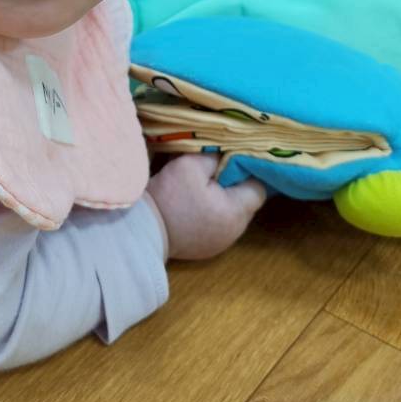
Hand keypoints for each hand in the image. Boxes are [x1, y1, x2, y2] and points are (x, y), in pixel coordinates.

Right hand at [146, 153, 265, 260]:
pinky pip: (216, 226)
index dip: (248, 171)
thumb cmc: (170, 197)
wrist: (142, 231)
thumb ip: (214, 156)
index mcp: (236, 212)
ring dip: (221, 200)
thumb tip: (226, 152)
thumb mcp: (190, 165)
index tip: (233, 160)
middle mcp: (234, 232)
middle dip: (233, 185)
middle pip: (245, 202)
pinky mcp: (205, 249)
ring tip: (203, 187)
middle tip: (215, 170)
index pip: (258, 188)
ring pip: (230, 214)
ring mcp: (220, 244)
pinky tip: (194, 205)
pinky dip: (210, 214)